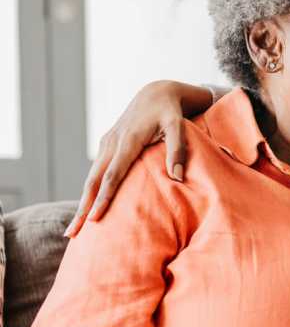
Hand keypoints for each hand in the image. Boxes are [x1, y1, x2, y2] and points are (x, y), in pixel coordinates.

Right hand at [65, 80, 195, 237]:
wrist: (157, 92)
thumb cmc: (171, 112)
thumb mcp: (178, 126)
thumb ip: (178, 150)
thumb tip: (177, 177)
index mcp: (128, 140)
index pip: (113, 175)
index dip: (104, 198)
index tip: (95, 220)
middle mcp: (111, 142)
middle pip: (93, 181)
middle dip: (82, 208)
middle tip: (73, 234)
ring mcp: (106, 144)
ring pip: (90, 178)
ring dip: (82, 202)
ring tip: (74, 229)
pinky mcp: (107, 145)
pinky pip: (95, 172)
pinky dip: (89, 191)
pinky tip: (87, 207)